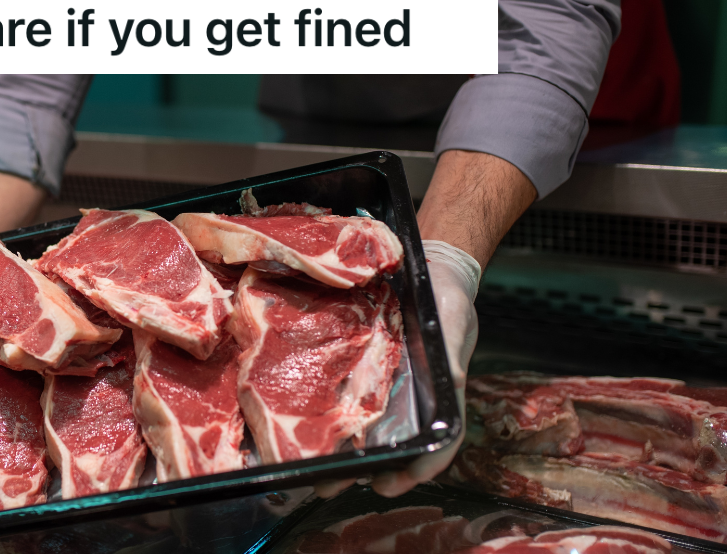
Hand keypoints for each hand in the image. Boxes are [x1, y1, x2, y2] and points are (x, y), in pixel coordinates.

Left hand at [314, 239, 480, 498]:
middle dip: (358, 469)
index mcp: (436, 394)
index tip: (387, 485)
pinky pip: (338, 390)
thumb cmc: (447, 297)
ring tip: (307, 465)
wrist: (425, 263)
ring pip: (360, 426)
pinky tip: (294, 419)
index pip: (432, 446)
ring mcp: (380, 382)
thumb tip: (449, 382)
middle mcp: (406, 396)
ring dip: (336, 449)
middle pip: (386, 444)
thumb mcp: (454, 323)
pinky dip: (321, 409)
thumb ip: (450, 355)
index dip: (414, 471)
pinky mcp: (356, 364)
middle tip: (327, 485)